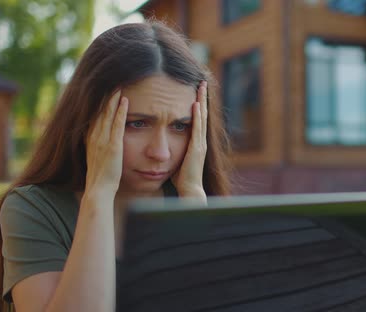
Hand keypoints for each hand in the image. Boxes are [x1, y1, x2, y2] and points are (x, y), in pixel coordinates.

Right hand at [84, 90, 128, 198]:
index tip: (105, 88)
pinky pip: (117, 125)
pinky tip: (125, 101)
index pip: (95, 115)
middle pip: (100, 110)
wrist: (98, 189)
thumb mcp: (97, 157)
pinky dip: (120, 112)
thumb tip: (101, 140)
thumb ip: (98, 145)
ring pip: (107, 114)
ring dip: (113, 99)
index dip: (100, 101)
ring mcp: (103, 141)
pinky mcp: (113, 146)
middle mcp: (95, 137)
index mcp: (91, 138)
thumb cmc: (101, 176)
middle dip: (106, 95)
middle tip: (113, 80)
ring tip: (119, 84)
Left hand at [172, 81, 207, 200]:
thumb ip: (174, 150)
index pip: (197, 119)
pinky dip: (197, 115)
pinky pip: (197, 127)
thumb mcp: (177, 160)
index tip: (195, 92)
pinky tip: (195, 104)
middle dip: (202, 97)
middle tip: (202, 82)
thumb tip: (163, 146)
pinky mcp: (197, 148)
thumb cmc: (182, 179)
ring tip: (201, 86)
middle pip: (202, 114)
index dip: (197, 105)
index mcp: (196, 142)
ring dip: (201, 101)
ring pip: (202, 117)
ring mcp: (200, 143)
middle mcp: (201, 140)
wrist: (190, 191)